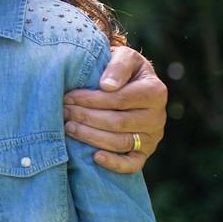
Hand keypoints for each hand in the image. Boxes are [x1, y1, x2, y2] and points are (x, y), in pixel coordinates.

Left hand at [63, 46, 166, 174]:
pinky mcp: (144, 153)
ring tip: (68, 127)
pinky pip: (131, 165)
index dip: (92, 100)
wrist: (131, 83)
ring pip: (120, 142)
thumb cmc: (123, 69)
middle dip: (86, 117)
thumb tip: (107, 86)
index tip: (69, 97)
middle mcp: (158, 117)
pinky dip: (113, 163)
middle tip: (64, 112)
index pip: (120, 99)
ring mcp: (152, 138)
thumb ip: (118, 65)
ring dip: (91, 137)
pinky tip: (94, 157)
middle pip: (118, 122)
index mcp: (155, 91)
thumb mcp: (124, 56)